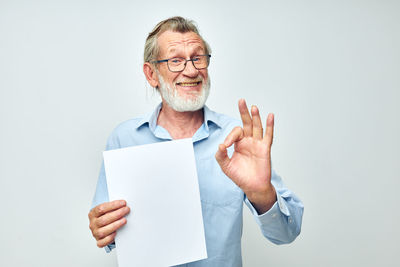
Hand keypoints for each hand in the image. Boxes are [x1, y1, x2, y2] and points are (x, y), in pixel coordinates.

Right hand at [88, 200, 129, 247]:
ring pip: (103, 231)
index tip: (123, 203)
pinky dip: (110, 238)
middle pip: (103, 220)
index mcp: (93, 214)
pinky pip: (102, 242)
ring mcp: (95, 233)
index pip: (101, 209)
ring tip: (124, 220)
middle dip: (117, 214)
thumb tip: (124, 204)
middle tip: (126, 210)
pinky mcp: (99, 241)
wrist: (102, 226)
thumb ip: (113, 207)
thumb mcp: (106, 209)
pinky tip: (116, 233)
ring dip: (115, 225)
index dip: (113, 205)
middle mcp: (93, 224)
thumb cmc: (106, 216)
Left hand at [215, 99, 275, 213]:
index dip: (229, 137)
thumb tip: (220, 145)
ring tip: (253, 107)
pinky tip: (270, 116)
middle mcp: (248, 141)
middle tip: (241, 101)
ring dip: (255, 117)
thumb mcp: (226, 166)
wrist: (252, 187)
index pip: (235, 133)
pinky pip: (268, 135)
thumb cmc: (240, 176)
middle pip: (246, 123)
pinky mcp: (265, 149)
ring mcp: (257, 144)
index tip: (226, 147)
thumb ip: (221, 156)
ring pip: (257, 127)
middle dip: (243, 112)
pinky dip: (270, 126)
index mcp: (238, 143)